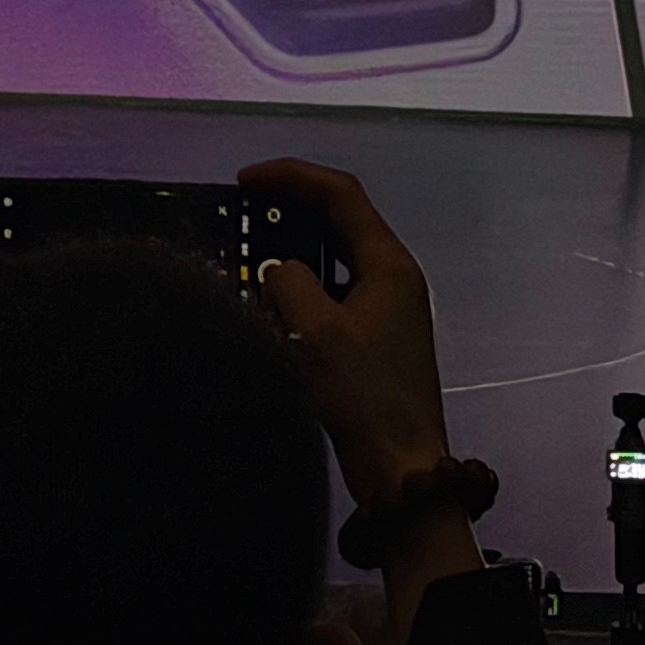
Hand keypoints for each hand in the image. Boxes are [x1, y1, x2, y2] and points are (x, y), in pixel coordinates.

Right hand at [240, 158, 450, 512]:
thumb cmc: (363, 394)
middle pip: (341, 220)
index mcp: (389, 264)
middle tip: (244, 215)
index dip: (291, 177)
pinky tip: (273, 304)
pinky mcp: (377, 338)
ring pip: (336, 259)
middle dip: (292, 210)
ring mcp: (388, 308)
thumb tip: (276, 270)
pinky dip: (304, 287)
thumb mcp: (317, 332)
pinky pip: (336, 292)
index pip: (341, 194)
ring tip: (250, 256)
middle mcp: (394, 277)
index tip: (245, 181)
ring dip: (295, 253)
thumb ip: (288, 285)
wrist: (401, 467)